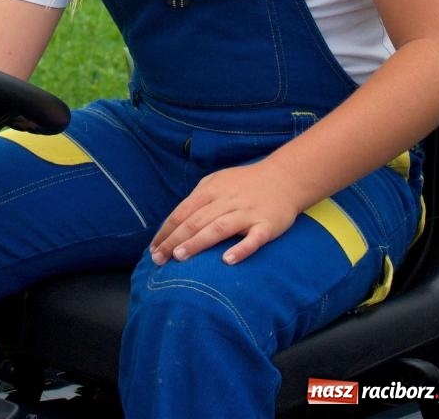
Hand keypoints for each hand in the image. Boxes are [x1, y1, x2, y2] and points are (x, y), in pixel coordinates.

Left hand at [149, 159, 300, 266]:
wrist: (284, 178)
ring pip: (218, 228)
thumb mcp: (217, 181)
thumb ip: (198, 198)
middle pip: (196, 221)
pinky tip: (228, 260)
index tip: (153, 248)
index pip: (183, 212)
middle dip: (174, 240)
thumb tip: (176, 221)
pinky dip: (241, 249)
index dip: (166, 230)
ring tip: (180, 256)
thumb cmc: (245, 183)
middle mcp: (226, 200)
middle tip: (158, 259)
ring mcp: (247, 213)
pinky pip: (253, 238)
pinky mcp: (266, 225)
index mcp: (211, 190)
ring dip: (198, 242)